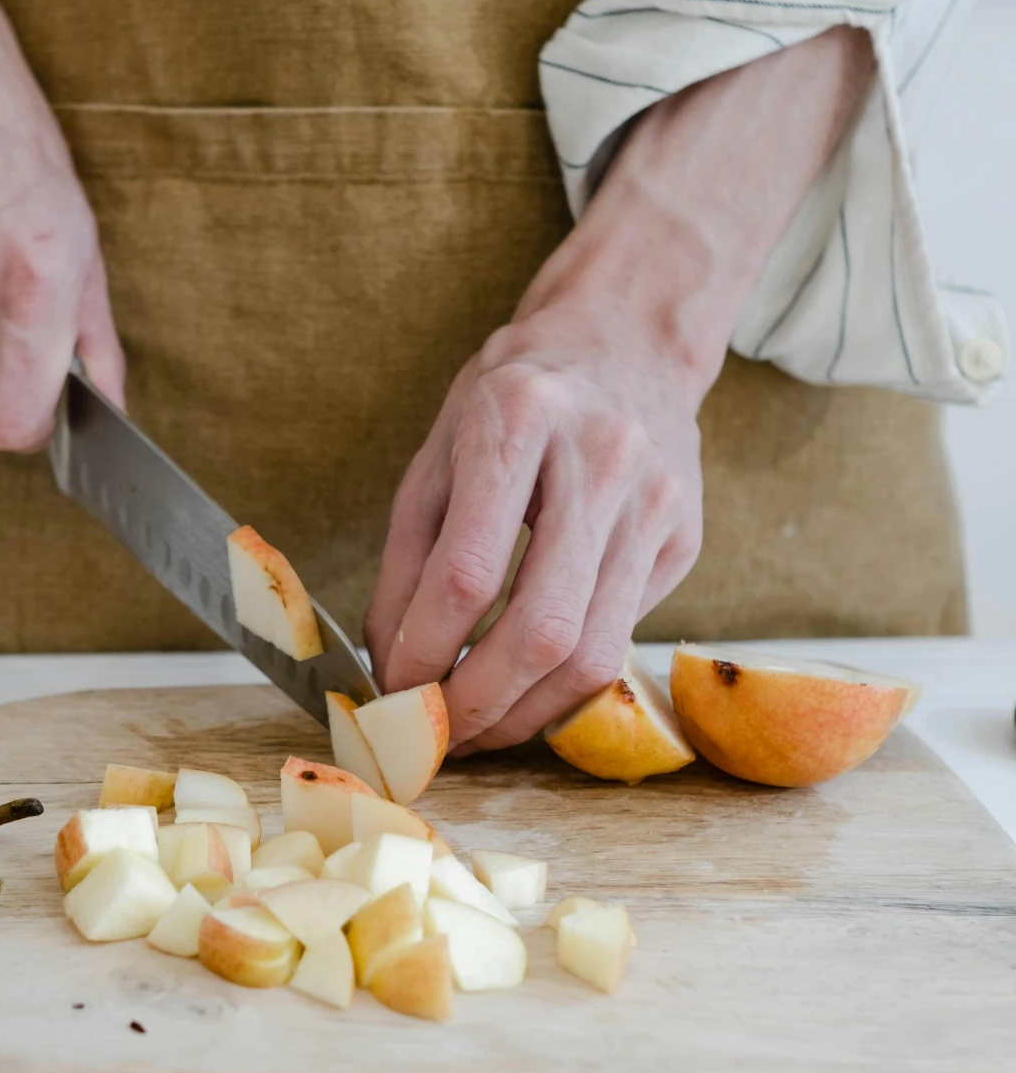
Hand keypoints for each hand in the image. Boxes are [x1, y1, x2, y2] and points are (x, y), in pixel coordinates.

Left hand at [365, 23, 876, 746]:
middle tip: (434, 736)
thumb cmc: (513, 395)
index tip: (392, 691)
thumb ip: (408, 559)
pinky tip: (525, 689)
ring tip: (476, 729)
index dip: (423, 651)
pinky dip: (564, 683)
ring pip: (592, 653)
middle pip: (541, 629)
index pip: (468, 572)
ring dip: (524, 715)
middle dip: (478, 705)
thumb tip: (388, 666)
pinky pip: (620, 639)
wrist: (629, 336)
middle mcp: (602, 459)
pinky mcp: (684, 542)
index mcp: (520, 419)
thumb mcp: (438, 451)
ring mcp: (656, 504)